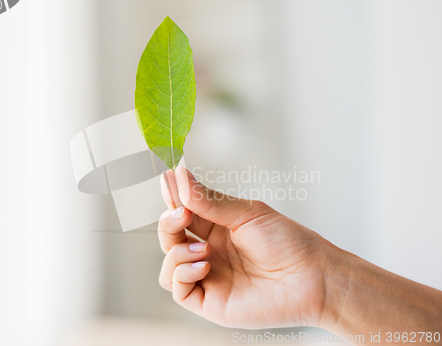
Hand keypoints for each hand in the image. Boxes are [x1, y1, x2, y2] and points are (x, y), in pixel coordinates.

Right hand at [158, 166, 332, 328]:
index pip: (184, 211)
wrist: (311, 278)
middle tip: (182, 213)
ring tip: (204, 248)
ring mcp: (209, 276)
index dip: (173, 197)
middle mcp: (210, 251)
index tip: (165, 180)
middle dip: (170, 222)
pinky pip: (177, 288)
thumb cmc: (288, 243)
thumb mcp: (245, 213)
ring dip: (176, 250)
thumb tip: (179, 176)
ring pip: (169, 263)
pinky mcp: (210, 301)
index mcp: (219, 228)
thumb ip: (208, 200)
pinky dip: (182, 273)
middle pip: (171, 236)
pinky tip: (205, 264)